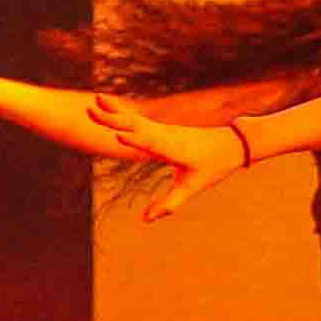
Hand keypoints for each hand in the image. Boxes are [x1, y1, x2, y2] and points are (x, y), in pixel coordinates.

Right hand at [87, 94, 248, 220]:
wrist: (231, 144)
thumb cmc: (212, 167)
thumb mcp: (192, 187)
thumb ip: (169, 203)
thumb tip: (146, 219)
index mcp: (174, 149)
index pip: (151, 144)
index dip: (135, 141)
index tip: (118, 136)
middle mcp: (166, 135)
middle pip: (136, 126)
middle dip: (114, 119)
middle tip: (90, 111)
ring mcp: (163, 129)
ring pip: (135, 119)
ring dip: (114, 111)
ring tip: (93, 101)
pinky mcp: (161, 128)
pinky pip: (138, 119)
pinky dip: (122, 112)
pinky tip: (107, 104)